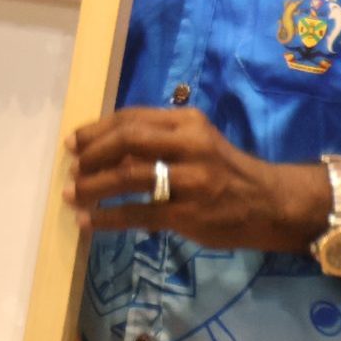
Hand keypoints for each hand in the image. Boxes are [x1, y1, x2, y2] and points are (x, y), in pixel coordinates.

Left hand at [61, 107, 323, 252]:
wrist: (269, 204)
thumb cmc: (224, 171)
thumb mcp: (197, 142)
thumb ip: (158, 139)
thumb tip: (104, 148)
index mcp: (188, 122)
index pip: (132, 117)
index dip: (97, 130)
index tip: (73, 142)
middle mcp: (190, 145)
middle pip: (127, 140)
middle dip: (92, 154)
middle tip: (72, 167)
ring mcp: (191, 180)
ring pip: (129, 177)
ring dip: (93, 186)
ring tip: (71, 194)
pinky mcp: (189, 214)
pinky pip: (137, 214)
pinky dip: (107, 217)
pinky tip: (87, 222)